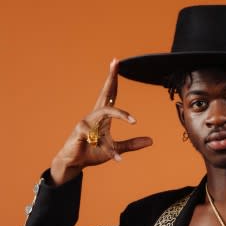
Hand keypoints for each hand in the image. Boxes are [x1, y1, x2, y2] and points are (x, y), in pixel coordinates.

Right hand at [50, 59, 152, 184]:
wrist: (74, 163)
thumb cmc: (92, 153)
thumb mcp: (115, 149)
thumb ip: (132, 144)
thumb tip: (151, 141)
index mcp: (102, 117)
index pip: (110, 95)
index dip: (113, 80)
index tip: (116, 63)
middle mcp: (94, 116)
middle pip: (104, 93)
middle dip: (110, 78)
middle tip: (115, 62)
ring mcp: (86, 122)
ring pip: (104, 113)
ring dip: (120, 115)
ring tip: (133, 121)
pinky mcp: (79, 132)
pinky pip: (98, 138)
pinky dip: (110, 150)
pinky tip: (117, 158)